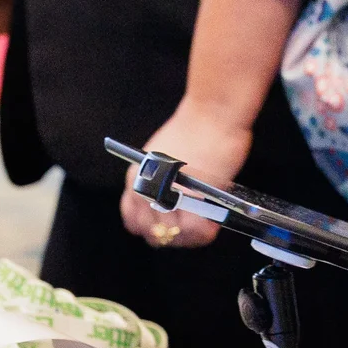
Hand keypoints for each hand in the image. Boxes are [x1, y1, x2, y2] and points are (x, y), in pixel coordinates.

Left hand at [120, 104, 252, 247]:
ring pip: (175, 235)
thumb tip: (170, 212)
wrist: (213, 112)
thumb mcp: (167, 158)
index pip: (133, 221)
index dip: (152, 227)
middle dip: (174, 234)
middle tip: (192, 227)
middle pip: (154, 233)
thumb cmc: (196, 130)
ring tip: (204, 224)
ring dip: (190, 234)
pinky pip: (195, 232)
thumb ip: (161, 184)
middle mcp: (144, 189)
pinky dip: (204, 232)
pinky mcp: (189, 199)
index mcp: (136, 178)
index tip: (169, 226)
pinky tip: (211, 222)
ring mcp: (164, 195)